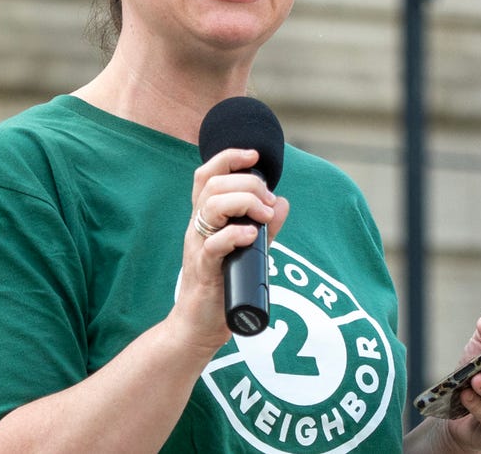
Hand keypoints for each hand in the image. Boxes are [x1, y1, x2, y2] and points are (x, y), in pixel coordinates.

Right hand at [166, 148, 289, 350]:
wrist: (199, 325)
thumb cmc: (222, 285)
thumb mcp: (247, 250)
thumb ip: (265, 227)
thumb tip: (283, 202)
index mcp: (205, 218)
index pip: (208, 175)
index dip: (228, 157)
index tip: (254, 156)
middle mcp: (198, 227)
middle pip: (213, 184)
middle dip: (247, 183)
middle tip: (269, 202)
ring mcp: (197, 247)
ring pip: (211, 206)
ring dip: (243, 202)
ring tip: (263, 215)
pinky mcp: (203, 270)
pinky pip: (213, 244)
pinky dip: (234, 234)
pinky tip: (251, 235)